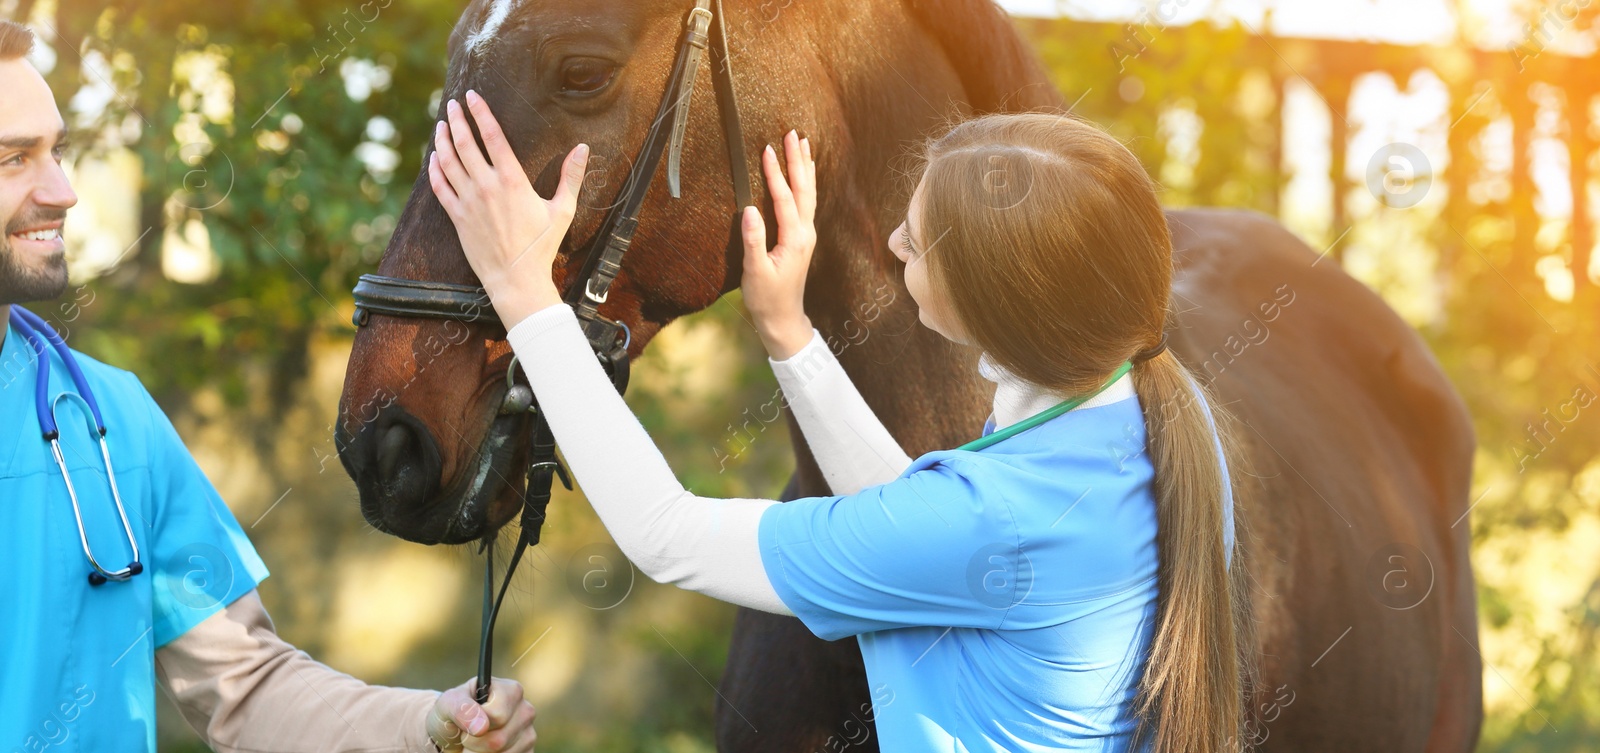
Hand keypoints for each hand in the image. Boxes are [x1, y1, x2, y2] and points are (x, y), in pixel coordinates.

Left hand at [426, 677, 536, 751]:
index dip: (474, 723)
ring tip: (473, 743)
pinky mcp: (528, 752)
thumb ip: (462, 709)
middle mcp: (525, 711)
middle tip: (466, 735)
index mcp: (511, 691)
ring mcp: (529, 733)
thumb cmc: (455, 712)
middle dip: (473, 742)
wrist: (456, 732)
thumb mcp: (449, 703)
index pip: (498, 715)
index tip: (466, 721)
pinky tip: (484, 750)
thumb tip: (481, 726)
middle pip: (498, 740)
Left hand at [428, 89, 588, 327]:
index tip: (472, 96)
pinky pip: (439, 188)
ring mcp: (469, 202)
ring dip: (443, 140)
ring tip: (441, 124)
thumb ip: (570, 177)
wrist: (516, 279)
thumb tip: (583, 149)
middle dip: (458, 120)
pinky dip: (434, 170)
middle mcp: (487, 187)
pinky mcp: (457, 217)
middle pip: (466, 144)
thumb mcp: (563, 210)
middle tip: (452, 104)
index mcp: (513, 181)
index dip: (481, 113)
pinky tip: (434, 158)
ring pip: (448, 162)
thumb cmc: (542, 246)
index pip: (493, 137)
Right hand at [741, 129, 816, 360]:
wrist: (783, 318)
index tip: (767, 149)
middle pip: (804, 189)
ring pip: (809, 193)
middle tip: (793, 134)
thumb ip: (753, 240)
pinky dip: (805, 183)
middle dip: (798, 160)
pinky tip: (805, 173)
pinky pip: (807, 203)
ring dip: (805, 167)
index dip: (775, 174)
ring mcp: (806, 235)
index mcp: (794, 239)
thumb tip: (749, 210)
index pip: (784, 199)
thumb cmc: (767, 298)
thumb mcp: (755, 272)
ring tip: (802, 143)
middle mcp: (805, 233)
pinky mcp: (802, 238)